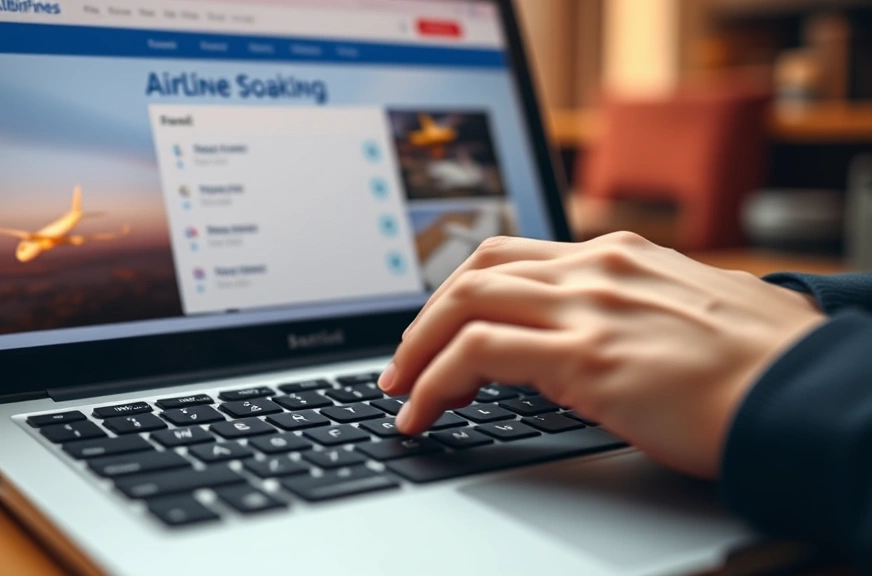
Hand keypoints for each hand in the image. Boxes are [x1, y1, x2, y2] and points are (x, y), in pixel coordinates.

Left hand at [378, 232, 825, 477]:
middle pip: (475, 271)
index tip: (441, 327)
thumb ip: (636, 311)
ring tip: (400, 391)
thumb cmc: (763, 365)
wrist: (807, 393)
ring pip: (463, 305)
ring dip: (417, 349)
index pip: (512, 255)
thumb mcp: (691, 313)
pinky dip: (433, 383)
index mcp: (619, 256)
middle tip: (404, 360)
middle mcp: (596, 269)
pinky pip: (475, 357)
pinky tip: (422, 413)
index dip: (462, 290)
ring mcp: (588, 308)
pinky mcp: (584, 358)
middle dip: (426, 316)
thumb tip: (602, 336)